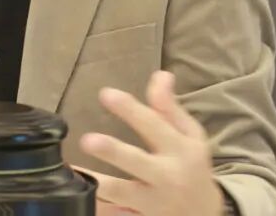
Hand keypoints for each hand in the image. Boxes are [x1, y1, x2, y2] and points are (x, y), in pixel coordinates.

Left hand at [76, 71, 223, 215]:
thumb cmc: (192, 166)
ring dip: (95, 184)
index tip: (106, 94)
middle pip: (136, 162)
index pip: (153, 124)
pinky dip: (98, 208)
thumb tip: (160, 74)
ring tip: (71, 171)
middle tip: (87, 140)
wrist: (205, 214)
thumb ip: (170, 107)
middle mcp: (166, 176)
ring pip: (120, 193)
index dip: (129, 109)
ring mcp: (152, 202)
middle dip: (112, 152)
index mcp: (180, 150)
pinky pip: (116, 214)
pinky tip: (77, 198)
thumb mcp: (190, 136)